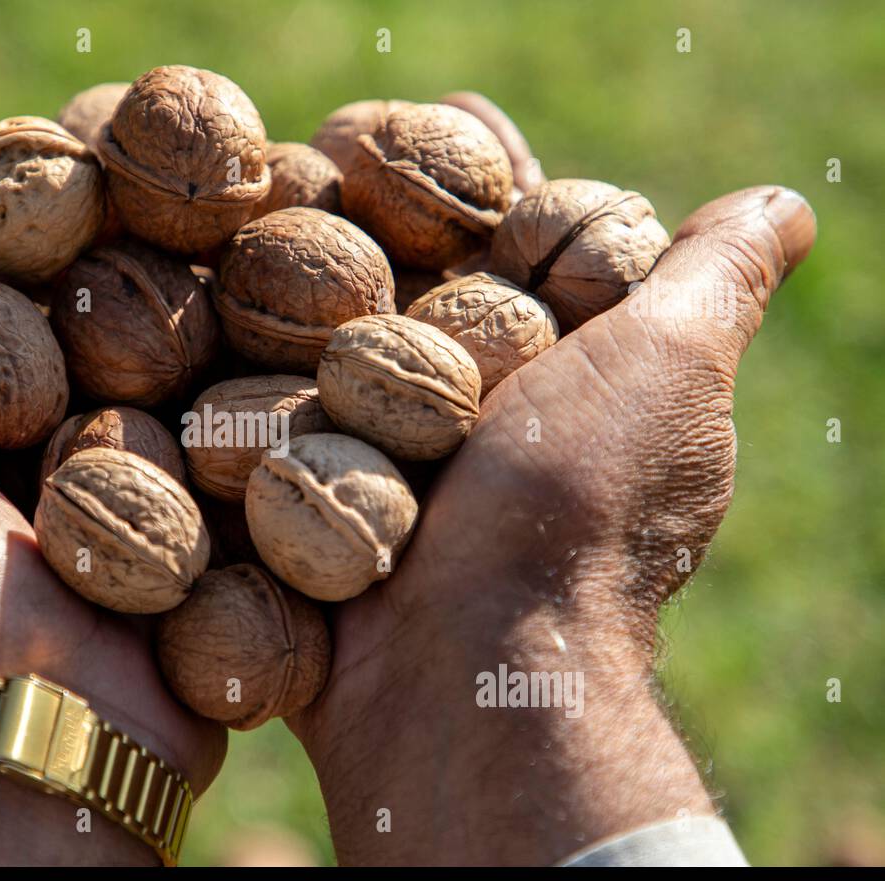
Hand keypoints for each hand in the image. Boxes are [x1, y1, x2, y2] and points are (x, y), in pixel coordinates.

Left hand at [0, 228, 225, 864]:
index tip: (36, 154)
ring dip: (178, 321)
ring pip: (144, 383)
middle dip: (102, 264)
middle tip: (155, 190)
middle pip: (60, 331)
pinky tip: (269, 332)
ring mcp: (98, 504)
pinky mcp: (177, 539)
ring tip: (228, 242)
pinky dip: (230, 399)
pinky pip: (207, 450)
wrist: (16, 725)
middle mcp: (5, 466)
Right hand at [288, 98, 816, 863]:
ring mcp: (383, 467)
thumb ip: (716, 277)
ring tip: (245, 200)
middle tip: (324, 143)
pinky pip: (260, 419)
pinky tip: (194, 297)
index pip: (517, 240)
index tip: (445, 111)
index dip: (485, 173)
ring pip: (326, 344)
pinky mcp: (308, 508)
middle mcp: (474, 422)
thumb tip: (786, 206)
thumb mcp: (674, 366)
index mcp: (559, 376)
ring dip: (290, 275)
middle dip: (372, 212)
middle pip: (410, 286)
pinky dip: (232, 369)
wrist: (466, 668)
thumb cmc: (577, 507)